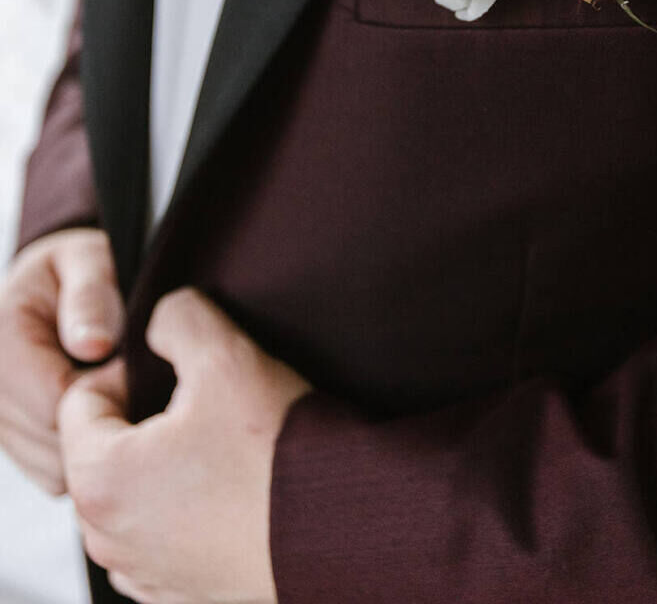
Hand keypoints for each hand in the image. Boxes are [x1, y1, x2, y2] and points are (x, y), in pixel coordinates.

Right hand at [0, 228, 123, 494]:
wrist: (56, 287)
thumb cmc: (79, 269)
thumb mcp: (88, 260)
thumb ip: (91, 295)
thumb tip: (93, 344)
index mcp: (0, 340)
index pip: (56, 402)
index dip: (107, 392)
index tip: (130, 368)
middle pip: (53, 444)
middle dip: (102, 422)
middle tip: (129, 384)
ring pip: (53, 470)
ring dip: (93, 443)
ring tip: (113, 395)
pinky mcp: (10, 441)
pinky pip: (52, 475)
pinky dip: (83, 456)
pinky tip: (100, 415)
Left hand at [59, 287, 310, 603]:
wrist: (340, 528)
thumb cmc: (278, 451)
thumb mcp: (225, 353)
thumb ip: (176, 317)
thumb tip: (160, 323)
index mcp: (99, 479)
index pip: (80, 399)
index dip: (129, 370)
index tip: (181, 371)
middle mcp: (107, 539)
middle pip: (105, 449)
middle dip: (147, 419)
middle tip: (208, 403)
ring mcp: (143, 573)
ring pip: (136, 492)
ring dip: (168, 465)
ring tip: (226, 446)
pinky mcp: (180, 593)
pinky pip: (165, 533)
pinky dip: (189, 508)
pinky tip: (236, 488)